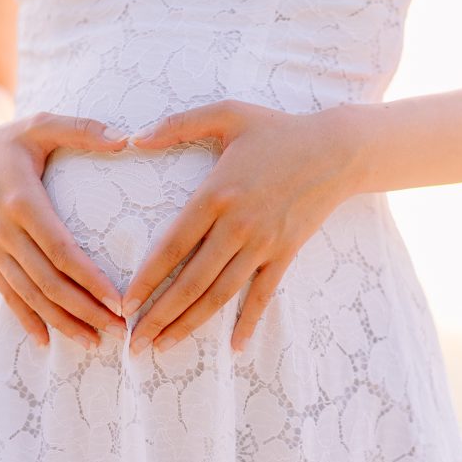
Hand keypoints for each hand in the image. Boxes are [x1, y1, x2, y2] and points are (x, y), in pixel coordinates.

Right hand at [0, 111, 131, 348]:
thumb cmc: (11, 138)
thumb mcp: (42, 123)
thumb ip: (83, 130)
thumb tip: (128, 140)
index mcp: (21, 201)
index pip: (60, 250)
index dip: (89, 279)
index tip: (118, 300)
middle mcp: (3, 231)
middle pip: (48, 282)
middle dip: (84, 310)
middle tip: (120, 330)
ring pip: (29, 295)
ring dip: (62, 322)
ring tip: (95, 342)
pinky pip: (7, 295)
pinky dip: (27, 319)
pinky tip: (46, 342)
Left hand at [121, 99, 369, 354]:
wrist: (336, 150)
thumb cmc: (276, 130)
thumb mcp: (226, 114)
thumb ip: (177, 124)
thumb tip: (134, 137)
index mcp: (216, 194)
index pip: (173, 246)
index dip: (147, 278)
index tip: (125, 303)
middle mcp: (237, 226)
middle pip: (192, 280)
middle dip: (160, 314)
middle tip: (134, 342)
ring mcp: (263, 244)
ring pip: (221, 294)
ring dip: (191, 324)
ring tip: (164, 346)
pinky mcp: (285, 253)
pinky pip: (263, 294)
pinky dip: (249, 322)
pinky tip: (233, 347)